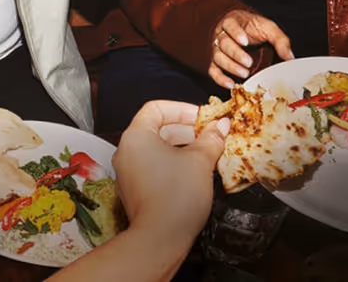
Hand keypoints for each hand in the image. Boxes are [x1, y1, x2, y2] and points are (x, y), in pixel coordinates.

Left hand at [113, 100, 229, 242]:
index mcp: (136, 136)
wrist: (159, 239)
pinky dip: (173, 165)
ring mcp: (128, 173)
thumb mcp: (200, 160)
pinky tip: (194, 174)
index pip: (157, 108)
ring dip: (183, 149)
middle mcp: (127, 151)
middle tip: (211, 136)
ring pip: (157, 150)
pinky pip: (154, 168)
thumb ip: (211, 138)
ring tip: (207, 155)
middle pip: (157, 129)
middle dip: (187, 130)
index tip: (203, 118)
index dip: (183, 109)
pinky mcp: (135, 191)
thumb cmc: (176, 196)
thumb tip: (221, 126)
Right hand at [209, 9, 294, 88]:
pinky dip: (220, 78)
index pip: (230, 25)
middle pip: (224, 43)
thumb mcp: (269, 28)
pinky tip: (230, 84)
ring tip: (244, 73)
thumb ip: (280, 40)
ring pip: (218, 57)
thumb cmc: (254, 28)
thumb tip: (289, 57)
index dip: (236, 33)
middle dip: (236, 54)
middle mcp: (222, 34)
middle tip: (249, 63)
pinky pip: (213, 70)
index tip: (245, 42)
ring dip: (230, 66)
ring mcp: (217, 48)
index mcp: (233, 22)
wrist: (243, 30)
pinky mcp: (216, 62)